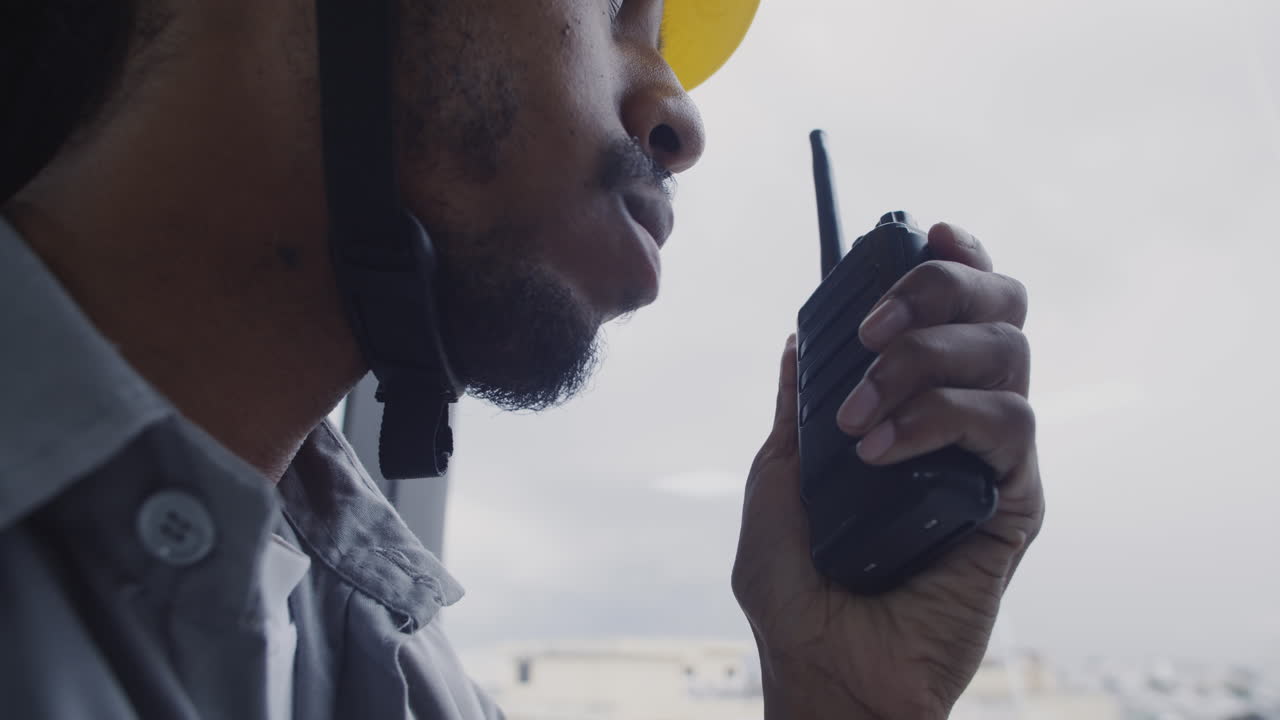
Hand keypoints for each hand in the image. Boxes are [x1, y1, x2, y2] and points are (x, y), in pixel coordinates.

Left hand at [732, 222, 1042, 718]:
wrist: (825, 668)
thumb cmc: (798, 587)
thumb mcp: (777, 478)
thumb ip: (797, 407)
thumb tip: (797, 338)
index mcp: (914, 405)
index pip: (958, 310)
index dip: (957, 259)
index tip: (931, 229)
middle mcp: (962, 419)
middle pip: (1001, 308)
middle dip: (942, 289)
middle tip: (877, 323)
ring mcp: (992, 458)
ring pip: (1007, 355)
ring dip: (924, 361)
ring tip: (858, 417)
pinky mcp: (1013, 502)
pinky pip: (1006, 427)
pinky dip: (939, 418)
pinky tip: (882, 448)